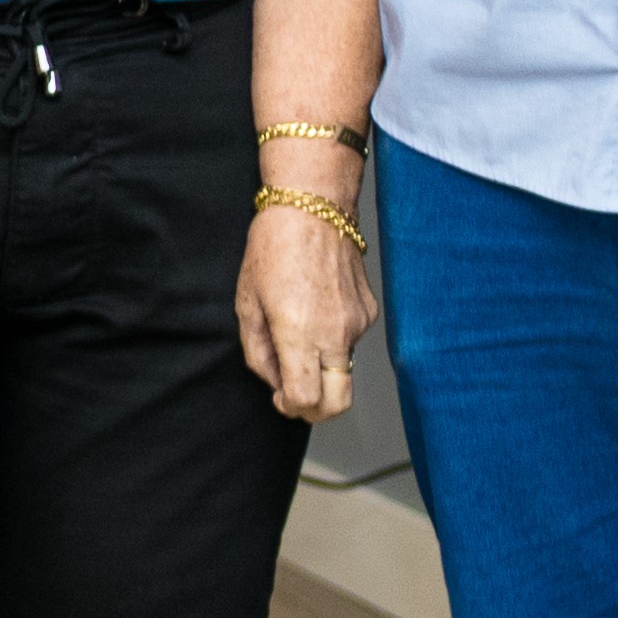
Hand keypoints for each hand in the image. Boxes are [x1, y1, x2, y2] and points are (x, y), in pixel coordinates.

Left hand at [237, 199, 377, 420]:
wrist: (314, 207)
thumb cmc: (273, 248)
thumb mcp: (247, 302)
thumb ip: (257, 351)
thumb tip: (273, 382)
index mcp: (299, 333)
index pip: (306, 401)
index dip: (290, 408)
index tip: (279, 397)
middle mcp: (335, 334)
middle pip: (339, 402)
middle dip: (317, 410)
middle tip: (294, 393)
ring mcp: (357, 324)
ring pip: (344, 369)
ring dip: (321, 366)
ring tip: (297, 327)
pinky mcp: (370, 311)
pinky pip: (351, 340)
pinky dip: (333, 338)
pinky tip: (316, 307)